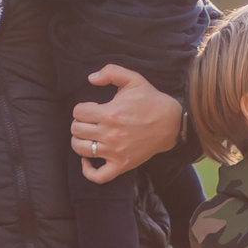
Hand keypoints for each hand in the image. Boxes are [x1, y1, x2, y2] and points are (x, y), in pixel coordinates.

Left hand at [70, 64, 181, 182]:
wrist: (171, 123)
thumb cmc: (151, 100)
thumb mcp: (133, 79)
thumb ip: (110, 72)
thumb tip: (91, 78)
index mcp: (110, 113)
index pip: (78, 112)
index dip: (81, 109)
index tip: (90, 109)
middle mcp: (110, 134)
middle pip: (76, 129)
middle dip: (79, 123)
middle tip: (89, 121)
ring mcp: (115, 152)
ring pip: (81, 149)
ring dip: (79, 141)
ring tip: (86, 136)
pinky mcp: (121, 165)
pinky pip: (98, 176)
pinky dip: (87, 170)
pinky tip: (86, 160)